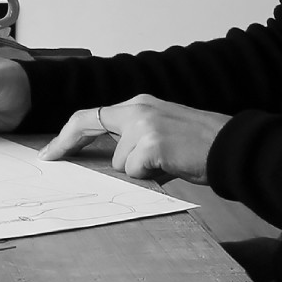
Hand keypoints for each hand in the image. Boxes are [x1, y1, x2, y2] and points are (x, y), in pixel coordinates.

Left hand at [39, 93, 228, 184]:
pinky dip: (151, 177)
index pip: (92, 115)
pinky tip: (172, 167)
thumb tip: (112, 167)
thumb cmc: (199, 147)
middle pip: (88, 126)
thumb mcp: (161, 135)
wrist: (231, 147)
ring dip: (138, 171)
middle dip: (69, 144)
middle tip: (51, 157)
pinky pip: (135, 172)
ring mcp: (143, 125)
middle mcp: (137, 109)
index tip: (51, 150)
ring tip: (166, 164)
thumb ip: (134, 144)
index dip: (68, 133)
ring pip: (119, 162)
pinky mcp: (151, 144)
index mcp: (138, 105)